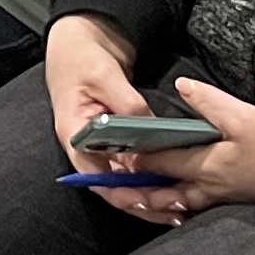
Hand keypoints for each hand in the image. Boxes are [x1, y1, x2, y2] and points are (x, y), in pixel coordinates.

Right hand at [47, 16, 192, 225]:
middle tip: (173, 212)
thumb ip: (127, 104)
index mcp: (74, 134)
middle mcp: (87, 146)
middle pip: (112, 184)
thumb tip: (150, 129)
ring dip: (151, 193)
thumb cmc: (82, 58)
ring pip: (126, 179)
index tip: (143, 200)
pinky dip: (153, 176)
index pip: (93, 174)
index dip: (118, 191)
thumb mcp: (105, 76)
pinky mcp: (118, 139)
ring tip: (181, 206)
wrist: (79, 42)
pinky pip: (135, 164)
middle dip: (142, 202)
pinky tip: (176, 183)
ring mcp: (103, 144)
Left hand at [120, 78, 254, 220]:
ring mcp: (220, 198)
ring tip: (133, 196)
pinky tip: (174, 199)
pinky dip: (177, 204)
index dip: (133, 155)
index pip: (158, 161)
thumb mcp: (244, 116)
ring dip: (153, 200)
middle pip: (160, 191)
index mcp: (205, 166)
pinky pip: (194, 207)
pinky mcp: (233, 200)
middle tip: (111, 183)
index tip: (112, 148)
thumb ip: (208, 101)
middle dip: (134, 188)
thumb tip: (181, 85)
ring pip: (176, 204)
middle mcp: (207, 187)